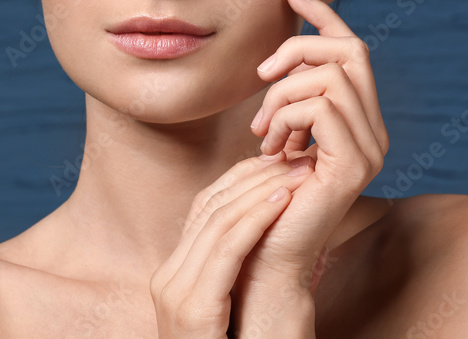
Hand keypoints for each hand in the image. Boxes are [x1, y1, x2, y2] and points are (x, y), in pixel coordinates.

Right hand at [149, 155, 317, 337]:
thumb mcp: (242, 305)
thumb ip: (245, 269)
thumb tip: (278, 228)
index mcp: (176, 274)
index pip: (206, 207)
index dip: (244, 178)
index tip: (282, 161)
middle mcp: (168, 278)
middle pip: (210, 207)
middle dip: (256, 177)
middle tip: (297, 155)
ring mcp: (174, 294)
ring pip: (218, 221)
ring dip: (263, 190)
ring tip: (299, 171)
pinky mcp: (192, 310)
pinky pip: (225, 250)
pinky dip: (257, 220)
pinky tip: (284, 201)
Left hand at [232, 0, 389, 327]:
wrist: (266, 254)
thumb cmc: (265, 194)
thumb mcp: (278, 134)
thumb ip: (291, 100)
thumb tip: (282, 60)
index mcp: (359, 121)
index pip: (352, 50)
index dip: (324, 16)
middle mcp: (374, 132)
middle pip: (349, 50)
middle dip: (299, 49)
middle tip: (261, 75)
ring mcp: (370, 149)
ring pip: (329, 76)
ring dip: (282, 94)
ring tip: (262, 131)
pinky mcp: (354, 165)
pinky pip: (322, 106)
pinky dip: (287, 116)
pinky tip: (272, 147)